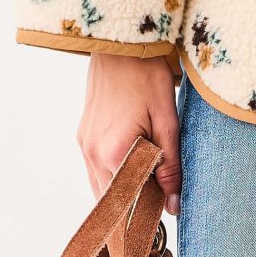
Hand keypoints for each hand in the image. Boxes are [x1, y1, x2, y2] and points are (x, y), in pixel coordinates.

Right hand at [77, 52, 182, 213]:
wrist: (120, 44)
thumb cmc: (147, 77)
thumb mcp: (168, 122)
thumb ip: (170, 167)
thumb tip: (172, 205)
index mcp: (113, 152)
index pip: (128, 202)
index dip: (148, 213)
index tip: (166, 212)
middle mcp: (92, 153)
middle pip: (110, 201)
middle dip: (133, 208)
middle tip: (160, 205)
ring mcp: (83, 145)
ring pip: (99, 188)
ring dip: (121, 195)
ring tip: (148, 191)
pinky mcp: (83, 136)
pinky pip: (94, 170)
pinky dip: (111, 179)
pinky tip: (131, 174)